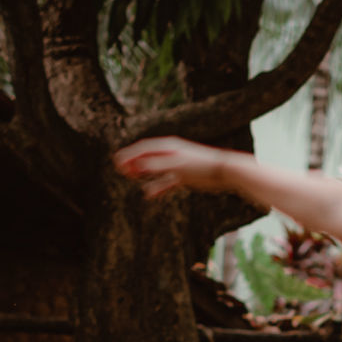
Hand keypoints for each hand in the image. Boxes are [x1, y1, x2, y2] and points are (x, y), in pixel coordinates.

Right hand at [112, 136, 231, 199]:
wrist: (225, 171)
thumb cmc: (201, 166)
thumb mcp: (176, 166)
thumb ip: (155, 166)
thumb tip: (135, 166)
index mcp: (168, 147)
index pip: (143, 149)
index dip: (128, 155)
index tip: (116, 162)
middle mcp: (171, 153)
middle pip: (147, 156)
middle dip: (133, 162)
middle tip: (119, 169)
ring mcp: (178, 164)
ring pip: (156, 168)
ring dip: (143, 173)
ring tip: (131, 177)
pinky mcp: (185, 176)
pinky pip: (167, 181)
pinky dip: (157, 186)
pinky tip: (149, 194)